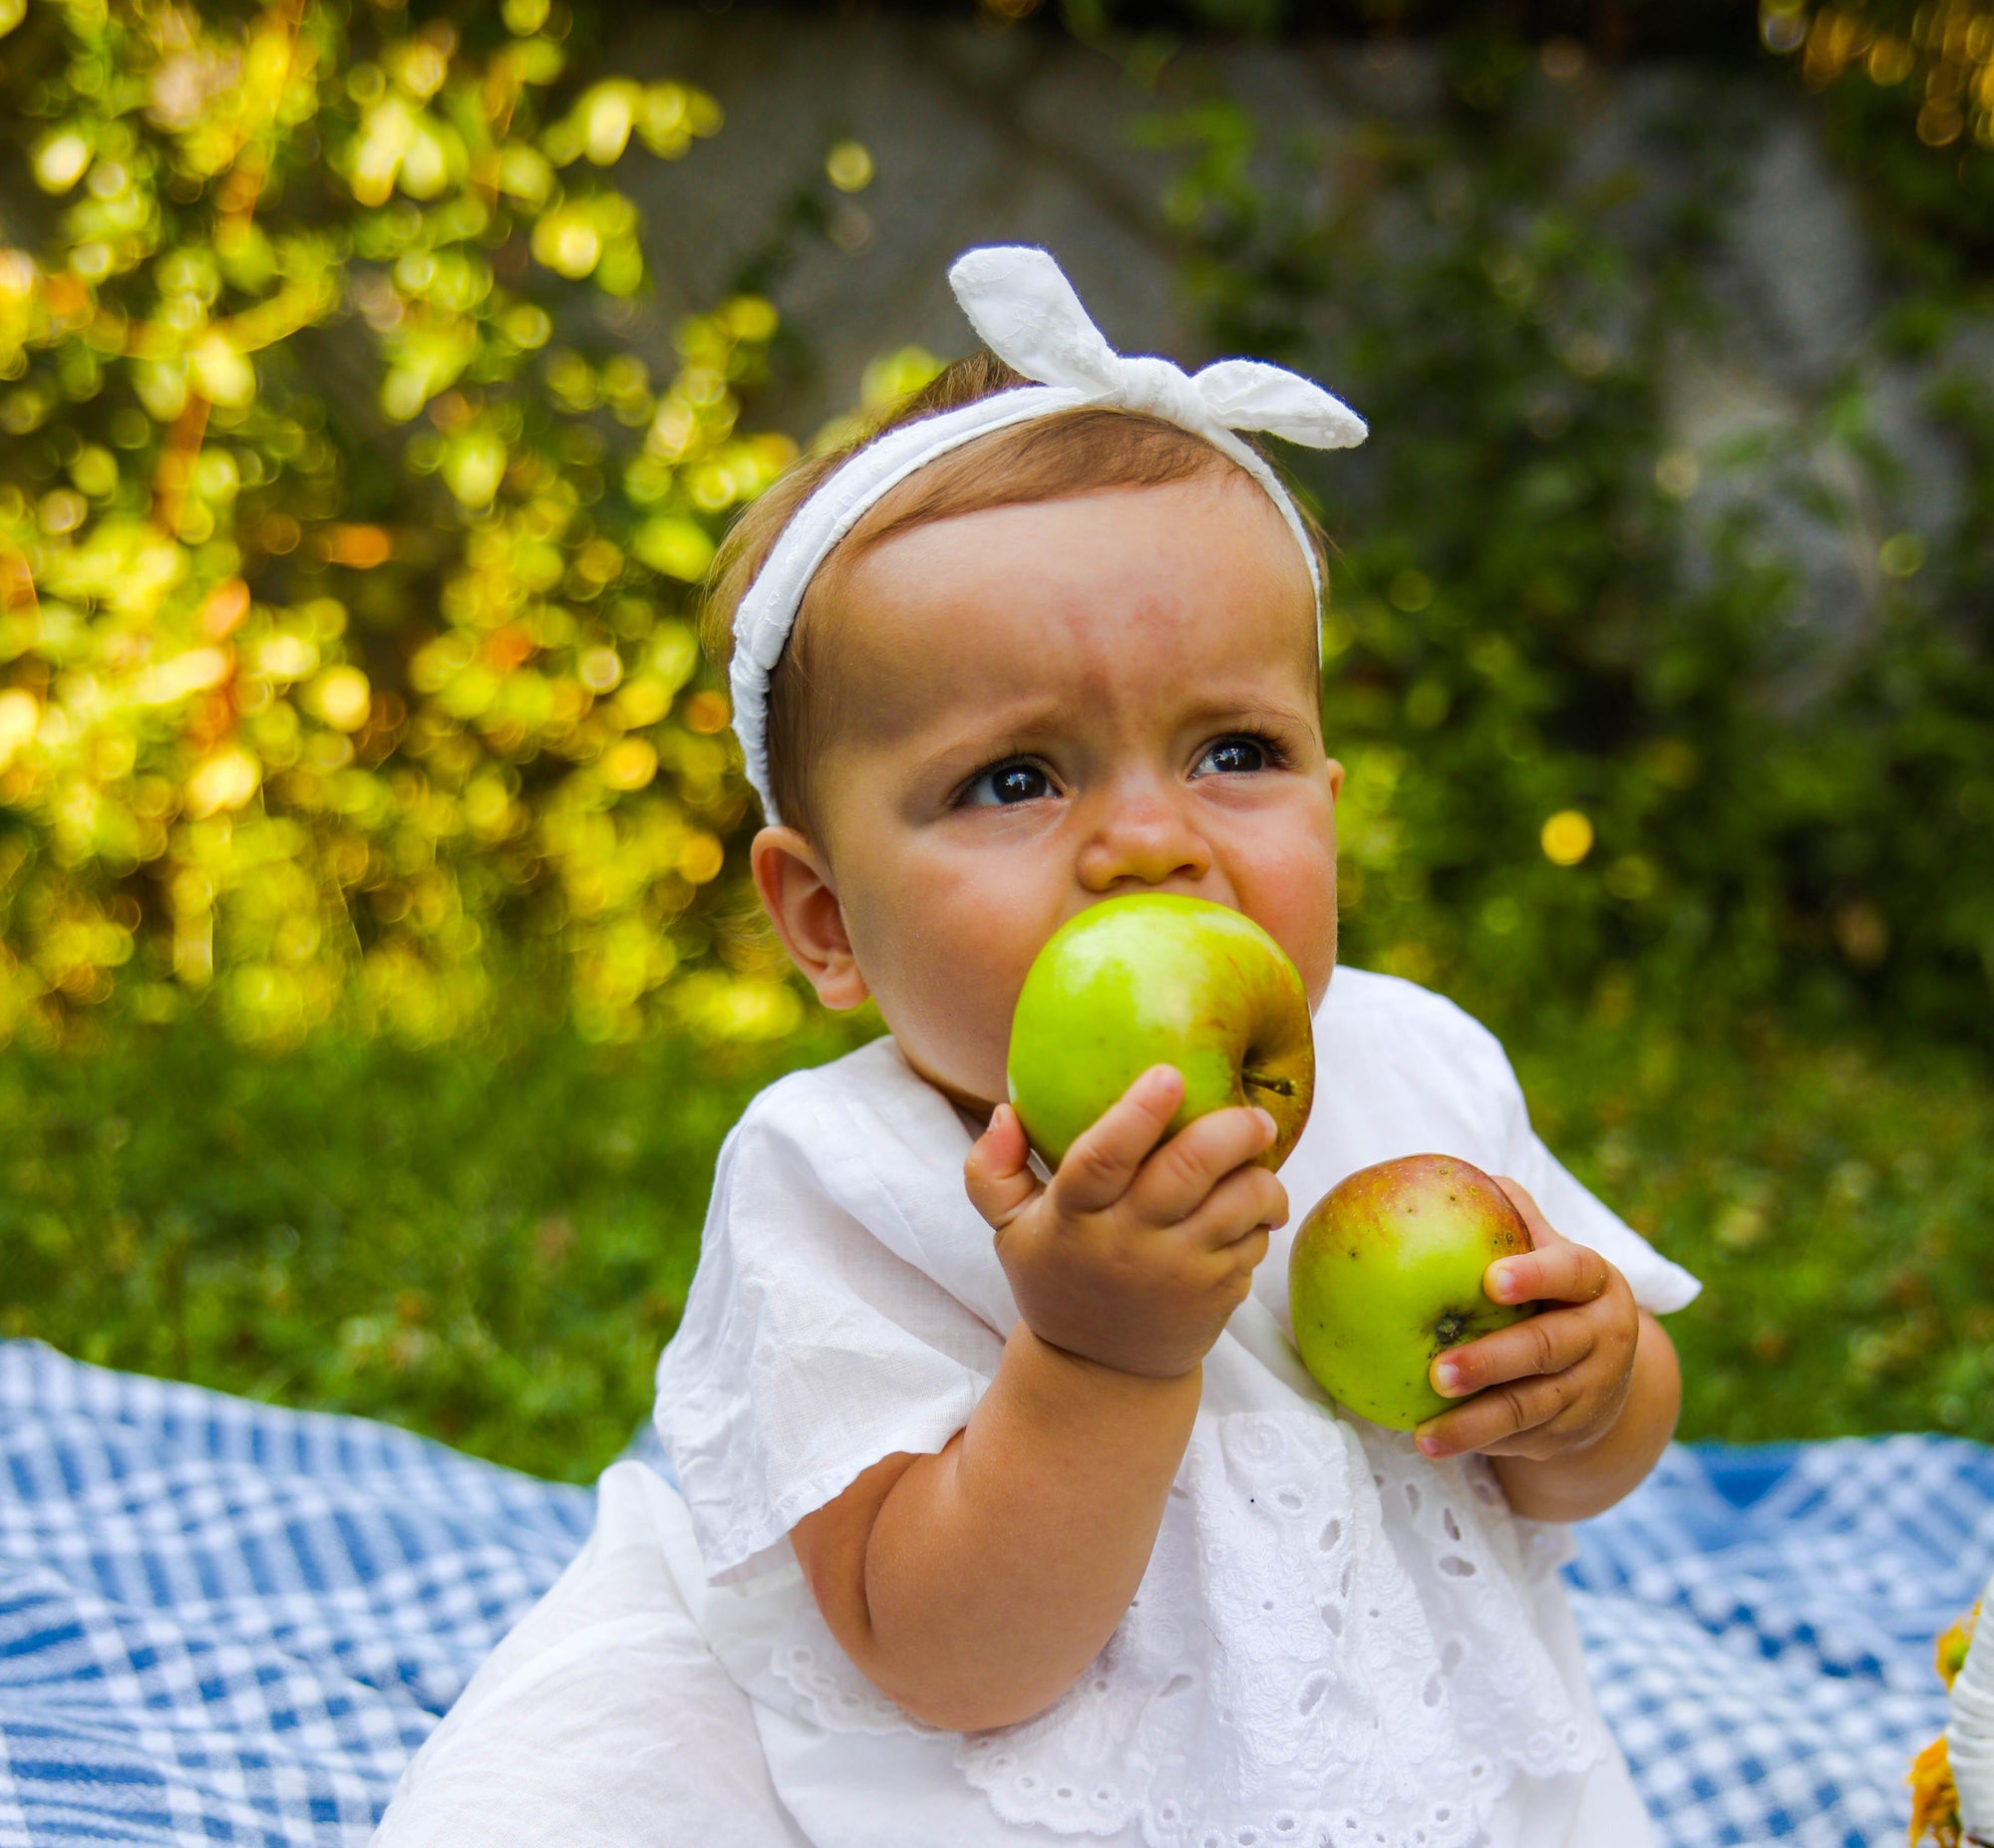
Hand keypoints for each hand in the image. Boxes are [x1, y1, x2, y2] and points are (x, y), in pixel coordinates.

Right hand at [965, 1065, 1285, 1378]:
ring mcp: (1179, 1271)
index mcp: (1074, 1217)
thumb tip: (1005, 1113)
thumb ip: (992, 1172)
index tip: (1168, 1074)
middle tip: (1255, 1114)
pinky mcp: (1218, 1293)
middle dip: (1232, 1130)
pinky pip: (1255, 1238)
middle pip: (1190, 1169)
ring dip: (1261, 1175)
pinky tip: (1249, 1209)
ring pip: (1240, 1203)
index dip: (1138, 1113)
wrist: (1102, 1373)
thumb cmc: (1061, 1280)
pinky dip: (1261, 1215)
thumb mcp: (1010, 1233)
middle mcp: (1129, 1243)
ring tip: (1258, 1160)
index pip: (1103, 1158)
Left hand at [1414, 1178, 1639, 1462]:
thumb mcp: (1547, 1251)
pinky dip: (1475, 1442)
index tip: (1491, 1280)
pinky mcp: (1566, 1433)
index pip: (1573, 1272)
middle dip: (1491, 1362)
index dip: (1536, 1274)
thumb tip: (1450, 1173)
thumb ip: (1511, 1214)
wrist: (1604, 1375)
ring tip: (1424, 1431)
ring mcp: (1589, 1392)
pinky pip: (1517, 1440)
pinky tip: (1429, 1442)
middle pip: (1545, 1349)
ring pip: (1528, 1408)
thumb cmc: (1553, 1292)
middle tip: (1438, 1371)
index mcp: (1596, 1284)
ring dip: (1474, 1422)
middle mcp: (1602, 1338)